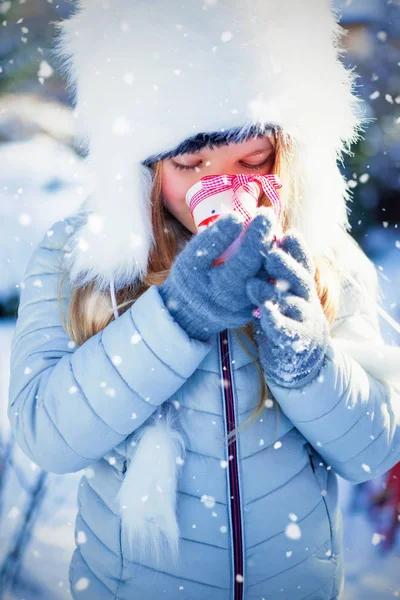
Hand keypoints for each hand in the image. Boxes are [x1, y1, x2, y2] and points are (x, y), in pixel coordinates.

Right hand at [158, 209, 275, 340]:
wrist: (190, 314)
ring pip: (272, 276)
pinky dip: (272, 265)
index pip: (247, 258)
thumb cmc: (190, 280)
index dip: (258, 235)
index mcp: (223, 287)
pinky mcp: (259, 309)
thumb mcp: (191, 259)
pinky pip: (271, 285)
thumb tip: (236, 218)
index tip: (264, 213)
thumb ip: (213, 240)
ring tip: (269, 231)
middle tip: (268, 218)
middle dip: (269, 239)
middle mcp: (243, 301)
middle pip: (265, 267)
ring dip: (273, 251)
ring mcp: (252, 307)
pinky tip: (268, 248)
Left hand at [246, 229, 328, 387]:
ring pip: (291, 303)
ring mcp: (304, 320)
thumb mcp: (282, 292)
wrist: (299, 359)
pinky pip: (286, 329)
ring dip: (272, 293)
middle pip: (300, 279)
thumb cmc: (285, 317)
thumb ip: (273, 274)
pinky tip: (264, 313)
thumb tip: (258, 242)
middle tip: (271, 255)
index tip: (288, 235)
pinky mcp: (296, 340)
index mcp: (302, 285)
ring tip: (254, 285)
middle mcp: (306, 299)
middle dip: (286, 266)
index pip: (303, 263)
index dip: (298, 249)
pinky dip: (275, 321)